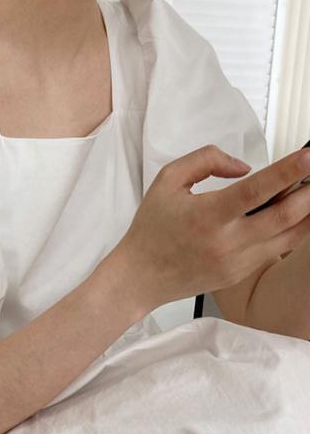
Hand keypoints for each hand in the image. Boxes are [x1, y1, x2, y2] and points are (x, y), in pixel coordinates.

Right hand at [116, 144, 309, 309]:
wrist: (140, 277)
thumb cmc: (151, 229)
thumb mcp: (168, 180)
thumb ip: (206, 160)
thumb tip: (244, 166)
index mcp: (209, 215)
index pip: (258, 189)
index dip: (289, 171)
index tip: (309, 157)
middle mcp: (227, 242)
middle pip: (284, 216)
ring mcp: (236, 262)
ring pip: (288, 237)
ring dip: (308, 215)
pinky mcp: (239, 274)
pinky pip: (275, 251)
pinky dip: (292, 232)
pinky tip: (298, 217)